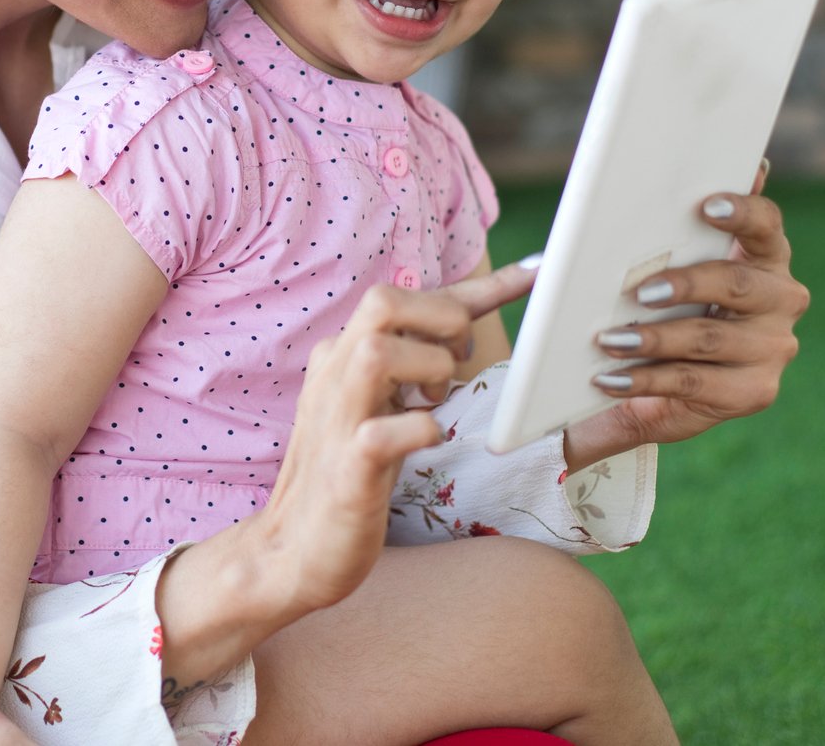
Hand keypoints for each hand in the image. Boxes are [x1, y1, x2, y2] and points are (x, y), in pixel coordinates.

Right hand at [251, 280, 487, 614]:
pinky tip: (427, 442)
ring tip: (434, 402)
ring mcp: (337, 420)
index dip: (479, 286)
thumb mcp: (381, 408)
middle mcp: (334, 376)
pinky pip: (382, 433)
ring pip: (378, 352)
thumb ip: (411, 368)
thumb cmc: (348, 475)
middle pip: (382, 301)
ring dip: (428, 370)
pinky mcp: (345, 469)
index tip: (536, 274)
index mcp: (343, 356)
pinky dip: (418, 431)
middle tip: (459, 364)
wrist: (288, 550)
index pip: (412, 302)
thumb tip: (458, 332)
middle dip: (441, 319)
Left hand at [566, 160, 808, 467]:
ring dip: (654, 338)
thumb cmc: (668, 312)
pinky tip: (610, 378)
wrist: (663, 389)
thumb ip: (675, 236)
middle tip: (640, 292)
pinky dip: (646, 380)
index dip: (743, 213)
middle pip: (737, 283)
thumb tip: (641, 200)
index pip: (766, 226)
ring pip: (709, 338)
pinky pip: (693, 382)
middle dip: (686, 285)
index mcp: (765, 258)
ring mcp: (773, 348)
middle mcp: (781, 299)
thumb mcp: (670, 275)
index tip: (707, 205)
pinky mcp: (754, 392)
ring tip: (609, 339)